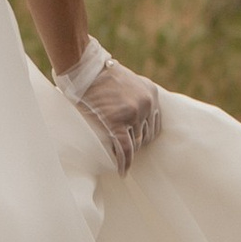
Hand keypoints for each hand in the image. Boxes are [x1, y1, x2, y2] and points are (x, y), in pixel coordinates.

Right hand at [53, 38, 163, 174]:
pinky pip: (124, 149)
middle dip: (136, 144)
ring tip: (121, 161)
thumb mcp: (128, 81)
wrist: (85, 69)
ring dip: (128, 153)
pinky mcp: (117, 122)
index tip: (137, 142)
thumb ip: (136, 96)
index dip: (145, 135)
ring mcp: (133, 113)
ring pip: (136, 144)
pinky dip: (124, 163)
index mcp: (151, 92)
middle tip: (125, 152)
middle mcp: (146, 103)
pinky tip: (121, 172)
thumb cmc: (101, 75)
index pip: (155, 123)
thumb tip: (136, 117)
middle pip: (146, 135)